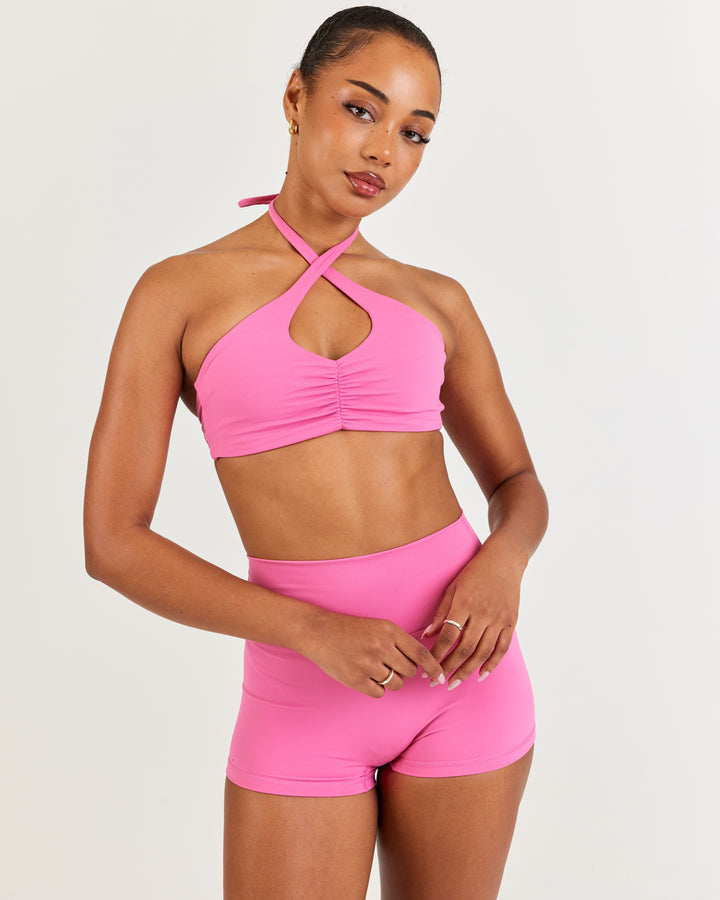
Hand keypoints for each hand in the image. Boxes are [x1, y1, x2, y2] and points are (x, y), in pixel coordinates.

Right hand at [304, 610, 445, 697]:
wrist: (319, 632)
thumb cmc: (351, 630)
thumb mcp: (378, 627)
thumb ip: (399, 642)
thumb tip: (421, 664)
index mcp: (389, 631)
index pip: (420, 654)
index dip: (434, 668)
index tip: (440, 677)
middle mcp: (381, 647)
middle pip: (410, 671)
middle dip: (404, 672)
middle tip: (390, 664)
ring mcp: (368, 664)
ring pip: (396, 684)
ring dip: (391, 680)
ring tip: (375, 668)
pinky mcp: (356, 679)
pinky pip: (380, 692)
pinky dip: (376, 687)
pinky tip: (365, 676)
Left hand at [422, 536, 524, 688]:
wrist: (504, 561)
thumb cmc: (474, 572)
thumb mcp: (453, 588)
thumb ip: (441, 613)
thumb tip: (427, 636)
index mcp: (465, 603)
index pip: (449, 635)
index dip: (437, 653)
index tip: (426, 665)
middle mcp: (483, 613)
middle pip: (465, 648)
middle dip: (449, 667)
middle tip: (436, 681)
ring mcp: (499, 619)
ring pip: (483, 652)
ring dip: (467, 670)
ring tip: (454, 682)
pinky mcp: (511, 622)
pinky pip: (502, 649)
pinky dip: (492, 664)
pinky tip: (480, 675)